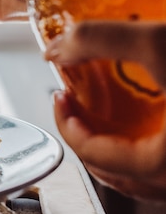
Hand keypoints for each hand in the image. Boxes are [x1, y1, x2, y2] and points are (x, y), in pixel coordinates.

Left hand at [45, 21, 165, 201]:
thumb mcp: (157, 42)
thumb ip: (100, 40)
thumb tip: (57, 46)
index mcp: (164, 162)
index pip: (94, 155)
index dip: (66, 123)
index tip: (59, 97)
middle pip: (112, 169)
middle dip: (84, 132)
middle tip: (73, 103)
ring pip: (137, 173)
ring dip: (110, 142)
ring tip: (100, 110)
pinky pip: (159, 166)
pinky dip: (137, 144)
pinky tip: (137, 117)